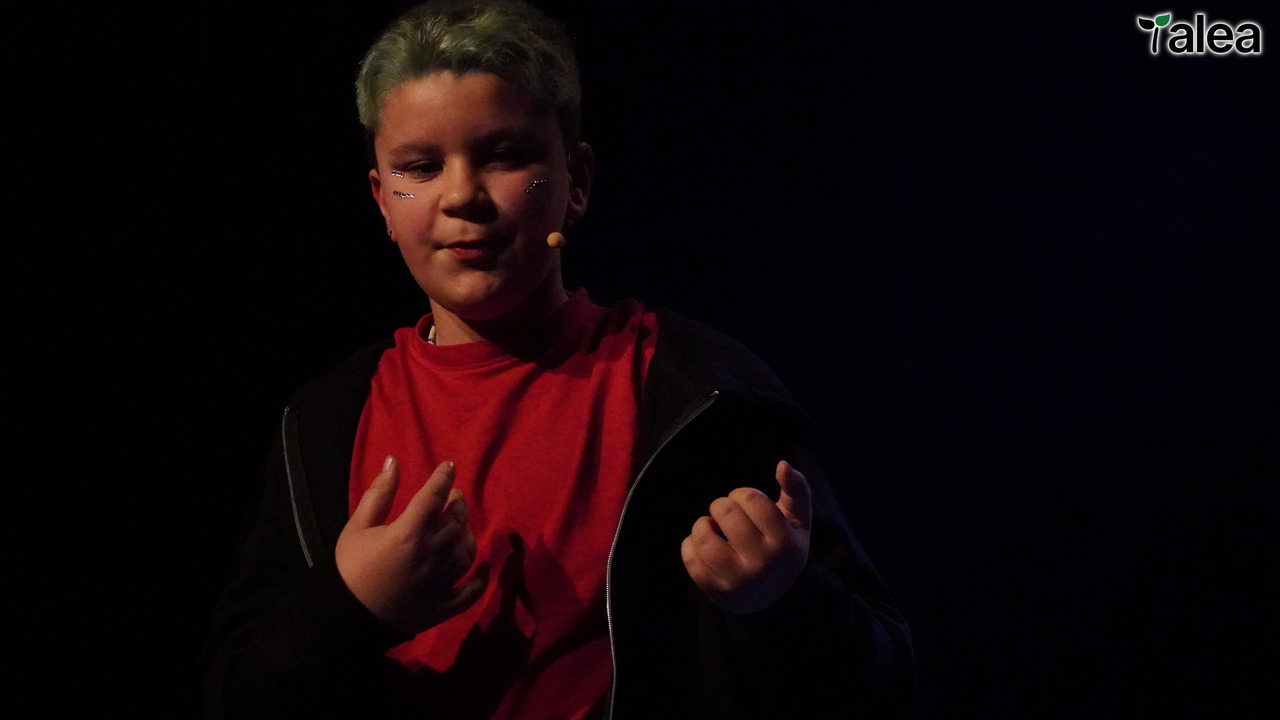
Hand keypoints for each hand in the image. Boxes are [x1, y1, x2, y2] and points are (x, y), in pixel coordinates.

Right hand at [336, 456, 486, 635]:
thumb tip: (393, 461)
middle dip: (457, 504)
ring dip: (467, 533)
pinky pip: (470, 592)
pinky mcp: (443, 606)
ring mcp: (441, 582)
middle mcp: (431, 555)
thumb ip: (379, 494)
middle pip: (455, 523)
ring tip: (462, 524)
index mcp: (409, 533)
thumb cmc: (349, 569)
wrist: (344, 618)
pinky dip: (480, 579)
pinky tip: (482, 567)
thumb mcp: (357, 527)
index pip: (434, 497)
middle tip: (455, 496)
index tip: (449, 466)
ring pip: (465, 551)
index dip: (443, 478)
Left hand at [681, 460, 811, 614]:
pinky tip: (703, 545)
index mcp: (784, 542)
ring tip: (713, 528)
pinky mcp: (717, 592)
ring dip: (703, 525)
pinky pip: (691, 559)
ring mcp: (738, 580)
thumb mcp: (798, 521)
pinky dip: (690, 545)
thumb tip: (782, 464)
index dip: (742, 495)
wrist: (778, 599)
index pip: (750, 498)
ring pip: (703, 536)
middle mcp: (762, 562)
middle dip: (722, 506)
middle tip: (728, 515)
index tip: (746, 504)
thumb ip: (797, 489)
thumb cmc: (784, 548)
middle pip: (725, 512)